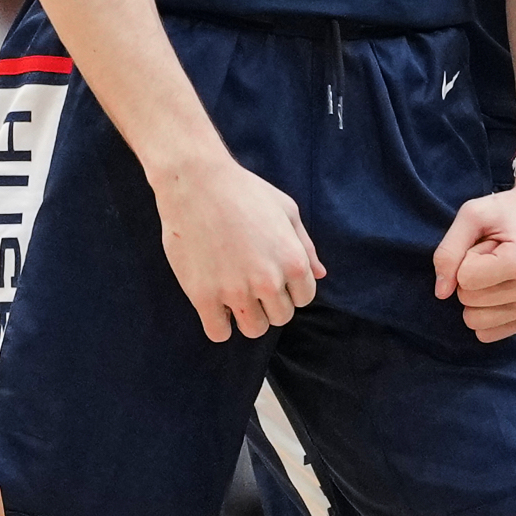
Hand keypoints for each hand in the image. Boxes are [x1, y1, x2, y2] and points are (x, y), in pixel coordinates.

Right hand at [151, 150, 321, 340]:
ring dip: (247, 316)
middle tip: (249, 280)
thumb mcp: (286, 209)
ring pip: (253, 329)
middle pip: (280, 317)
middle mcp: (268, 281)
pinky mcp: (204, 296)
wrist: (195, 181)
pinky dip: (219, 325)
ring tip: (233, 294)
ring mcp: (235, 291)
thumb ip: (305, 246)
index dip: (288, 287)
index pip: (303, 298)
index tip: (270, 273)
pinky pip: (218, 333)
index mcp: (292, 261)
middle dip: (269, 302)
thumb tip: (320, 275)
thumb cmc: (243, 190)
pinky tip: (214, 305)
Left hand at [431, 181, 515, 341]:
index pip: (464, 279)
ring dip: (480, 294)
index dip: (468, 256)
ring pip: (476, 322)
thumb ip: (449, 251)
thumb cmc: (510, 210)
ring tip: (501, 269)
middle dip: (472, 275)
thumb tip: (441, 293)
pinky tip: (506, 285)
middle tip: (496, 254)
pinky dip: (487, 310)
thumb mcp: (473, 214)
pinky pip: (489, 333)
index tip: (490, 242)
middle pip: (468, 301)